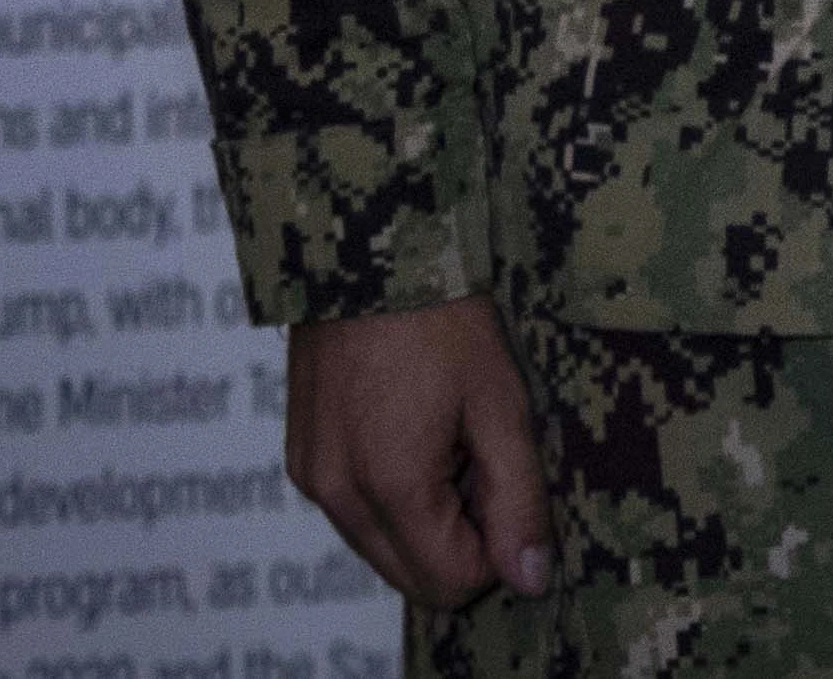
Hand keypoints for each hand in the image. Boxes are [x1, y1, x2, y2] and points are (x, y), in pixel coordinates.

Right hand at [285, 292, 551, 611]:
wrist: (372, 251)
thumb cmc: (445, 319)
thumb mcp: (502, 404)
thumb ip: (517, 499)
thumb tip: (530, 580)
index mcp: (389, 486)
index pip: (449, 581)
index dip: (496, 547)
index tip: (510, 482)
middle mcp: (337, 495)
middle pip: (411, 575)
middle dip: (461, 536)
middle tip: (483, 456)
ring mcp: (312, 478)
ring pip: (383, 546)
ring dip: (428, 514)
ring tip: (451, 434)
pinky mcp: (302, 458)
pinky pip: (356, 511)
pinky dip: (394, 492)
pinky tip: (418, 427)